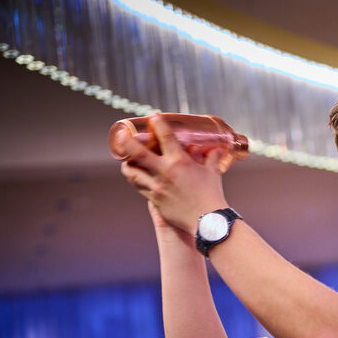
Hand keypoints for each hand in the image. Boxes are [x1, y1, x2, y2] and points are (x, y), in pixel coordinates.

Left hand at [120, 115, 228, 233]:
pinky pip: (140, 188)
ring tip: (126, 162)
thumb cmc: (212, 196)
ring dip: (127, 166)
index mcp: (180, 162)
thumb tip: (216, 150)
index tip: (153, 116)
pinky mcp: (155, 200)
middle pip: (138, 153)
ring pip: (132, 174)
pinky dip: (136, 181)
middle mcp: (165, 172)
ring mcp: (157, 187)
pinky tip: (136, 179)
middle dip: (126, 142)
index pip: (165, 136)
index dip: (158, 123)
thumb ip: (211, 159)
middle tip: (121, 135)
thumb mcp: (212, 173)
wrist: (207, 221)